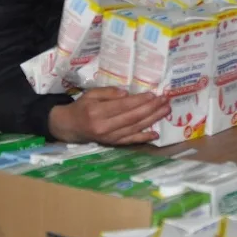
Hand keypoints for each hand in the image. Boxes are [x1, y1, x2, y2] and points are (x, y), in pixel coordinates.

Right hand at [48, 87, 170, 145]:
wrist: (70, 126)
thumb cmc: (82, 107)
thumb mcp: (91, 94)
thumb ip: (108, 93)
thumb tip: (127, 94)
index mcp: (97, 112)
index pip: (123, 106)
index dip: (139, 101)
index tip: (153, 94)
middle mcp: (104, 127)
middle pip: (132, 118)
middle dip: (151, 109)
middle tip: (165, 100)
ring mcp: (110, 137)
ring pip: (135, 128)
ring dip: (152, 120)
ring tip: (165, 110)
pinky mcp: (113, 143)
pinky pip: (131, 141)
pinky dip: (144, 137)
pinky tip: (156, 133)